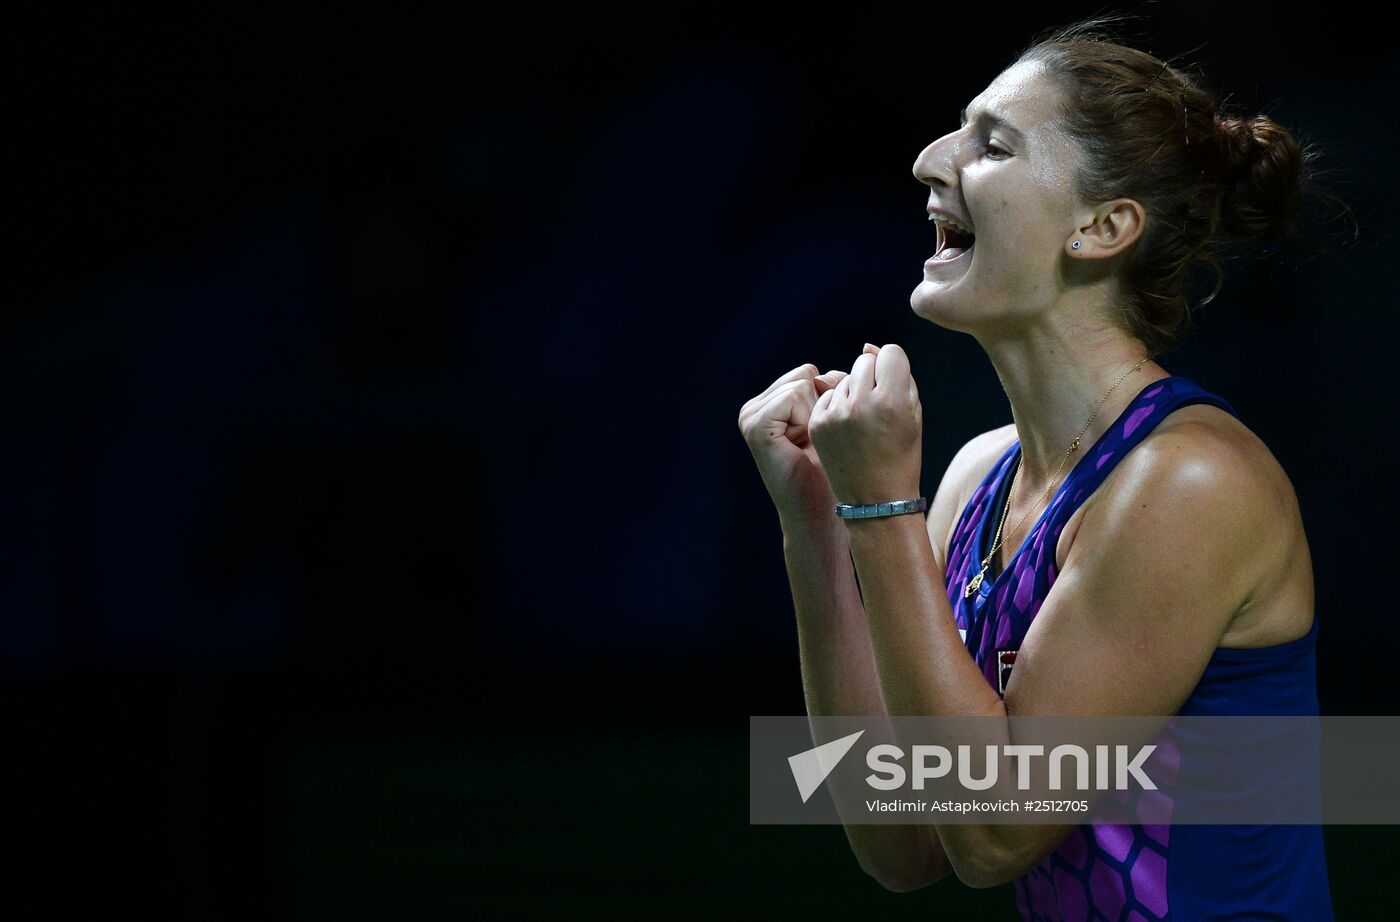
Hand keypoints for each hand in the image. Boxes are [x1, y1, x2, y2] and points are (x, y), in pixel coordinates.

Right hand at [738, 362, 850, 523]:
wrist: (823, 512)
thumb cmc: (840, 471)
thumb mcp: (844, 419)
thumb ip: (847, 384)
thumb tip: (868, 345)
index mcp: (773, 402)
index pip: (813, 374)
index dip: (835, 398)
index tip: (833, 435)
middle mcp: (758, 405)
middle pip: (810, 374)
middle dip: (828, 404)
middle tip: (825, 442)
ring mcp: (752, 414)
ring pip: (805, 382)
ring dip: (820, 413)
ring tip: (814, 445)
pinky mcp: (755, 423)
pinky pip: (797, 394)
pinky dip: (808, 417)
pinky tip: (804, 445)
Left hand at [808, 343, 923, 504]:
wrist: (876, 500)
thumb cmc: (902, 455)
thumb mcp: (913, 415)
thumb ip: (899, 375)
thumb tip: (869, 346)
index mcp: (891, 400)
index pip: (890, 353)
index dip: (895, 367)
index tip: (895, 386)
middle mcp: (860, 403)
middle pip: (865, 360)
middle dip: (873, 375)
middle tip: (878, 405)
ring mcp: (835, 414)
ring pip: (845, 377)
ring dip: (854, 391)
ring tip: (863, 422)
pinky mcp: (817, 424)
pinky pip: (828, 395)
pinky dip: (837, 405)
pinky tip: (847, 429)